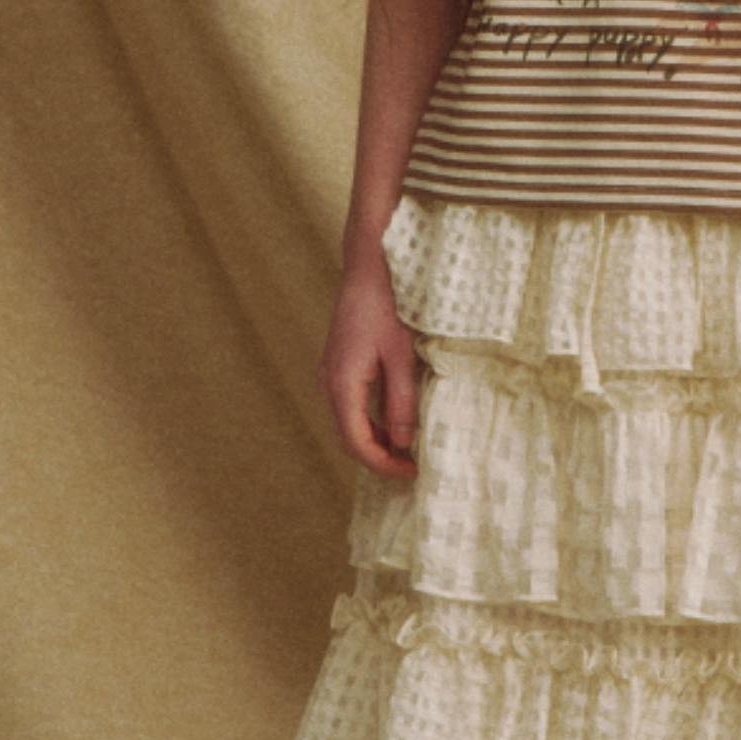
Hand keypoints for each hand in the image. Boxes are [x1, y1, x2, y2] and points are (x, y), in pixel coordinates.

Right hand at [318, 256, 421, 479]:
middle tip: (410, 467)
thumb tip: (402, 443)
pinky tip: (394, 421)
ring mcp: (331, 373)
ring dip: (374, 440)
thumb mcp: (402, 357)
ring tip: (406, 449)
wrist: (368, 266)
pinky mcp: (339, 365)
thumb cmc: (387, 306)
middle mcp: (329, 383)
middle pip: (348, 437)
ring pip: (348, 422)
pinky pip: (350, 404)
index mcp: (342, 385)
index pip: (356, 442)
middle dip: (377, 457)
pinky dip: (370, 420)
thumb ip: (401, 402)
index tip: (411, 473)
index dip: (383, 464)